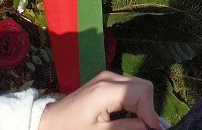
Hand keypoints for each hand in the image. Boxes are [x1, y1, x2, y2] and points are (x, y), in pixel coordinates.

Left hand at [39, 71, 161, 129]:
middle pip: (143, 86)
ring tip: (141, 125)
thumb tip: (149, 128)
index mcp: (106, 90)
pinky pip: (128, 86)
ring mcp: (107, 77)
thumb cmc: (72, 129)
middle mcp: (109, 78)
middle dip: (149, 108)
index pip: (141, 92)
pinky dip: (135, 100)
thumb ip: (126, 128)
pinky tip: (131, 116)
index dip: (151, 113)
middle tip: (148, 129)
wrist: (49, 122)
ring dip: (143, 104)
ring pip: (138, 85)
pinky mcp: (105, 81)